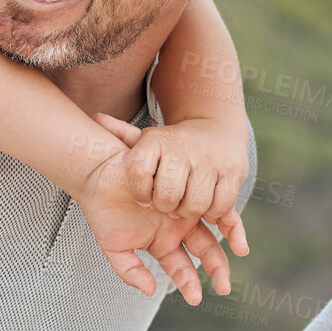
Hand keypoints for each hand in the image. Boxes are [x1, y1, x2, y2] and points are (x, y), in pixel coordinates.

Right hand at [77, 114, 240, 304]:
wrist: (100, 172)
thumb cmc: (104, 211)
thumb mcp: (115, 247)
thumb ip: (130, 271)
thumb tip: (151, 291)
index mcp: (163, 244)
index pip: (182, 268)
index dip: (189, 283)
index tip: (195, 297)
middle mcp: (179, 227)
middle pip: (205, 250)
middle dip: (216, 268)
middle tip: (224, 286)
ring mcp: (186, 205)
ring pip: (213, 226)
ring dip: (227, 239)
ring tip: (239, 251)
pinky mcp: (190, 185)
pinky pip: (211, 200)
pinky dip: (222, 212)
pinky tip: (227, 223)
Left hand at [123, 116, 248, 234]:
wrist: (217, 129)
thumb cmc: (173, 144)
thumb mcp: (148, 140)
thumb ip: (122, 135)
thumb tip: (97, 118)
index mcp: (156, 139)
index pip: (137, 172)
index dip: (139, 192)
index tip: (144, 197)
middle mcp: (183, 146)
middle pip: (167, 195)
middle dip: (165, 207)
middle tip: (166, 205)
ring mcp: (211, 158)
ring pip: (195, 204)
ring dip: (189, 212)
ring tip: (184, 206)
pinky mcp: (234, 170)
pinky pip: (221, 205)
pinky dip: (214, 212)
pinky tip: (206, 206)